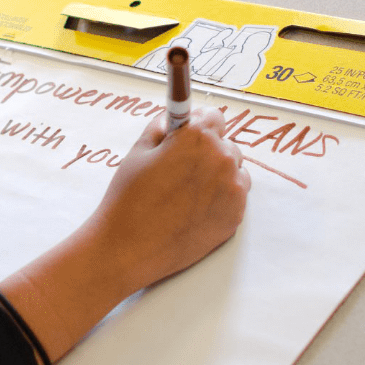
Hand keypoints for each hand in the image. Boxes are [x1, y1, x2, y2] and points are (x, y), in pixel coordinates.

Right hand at [0, 107, 250, 364]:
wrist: (128, 248)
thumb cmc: (128, 198)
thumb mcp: (137, 152)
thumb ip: (160, 127)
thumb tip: (174, 119)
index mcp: (197, 137)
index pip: (213, 116)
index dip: (197, 125)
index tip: (189, 135)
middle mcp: (222, 159)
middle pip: (225, 144)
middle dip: (207, 151)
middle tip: (180, 169)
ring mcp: (233, 190)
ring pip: (234, 170)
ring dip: (217, 174)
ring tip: (186, 192)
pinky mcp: (235, 216)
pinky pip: (235, 196)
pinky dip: (220, 198)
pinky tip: (193, 208)